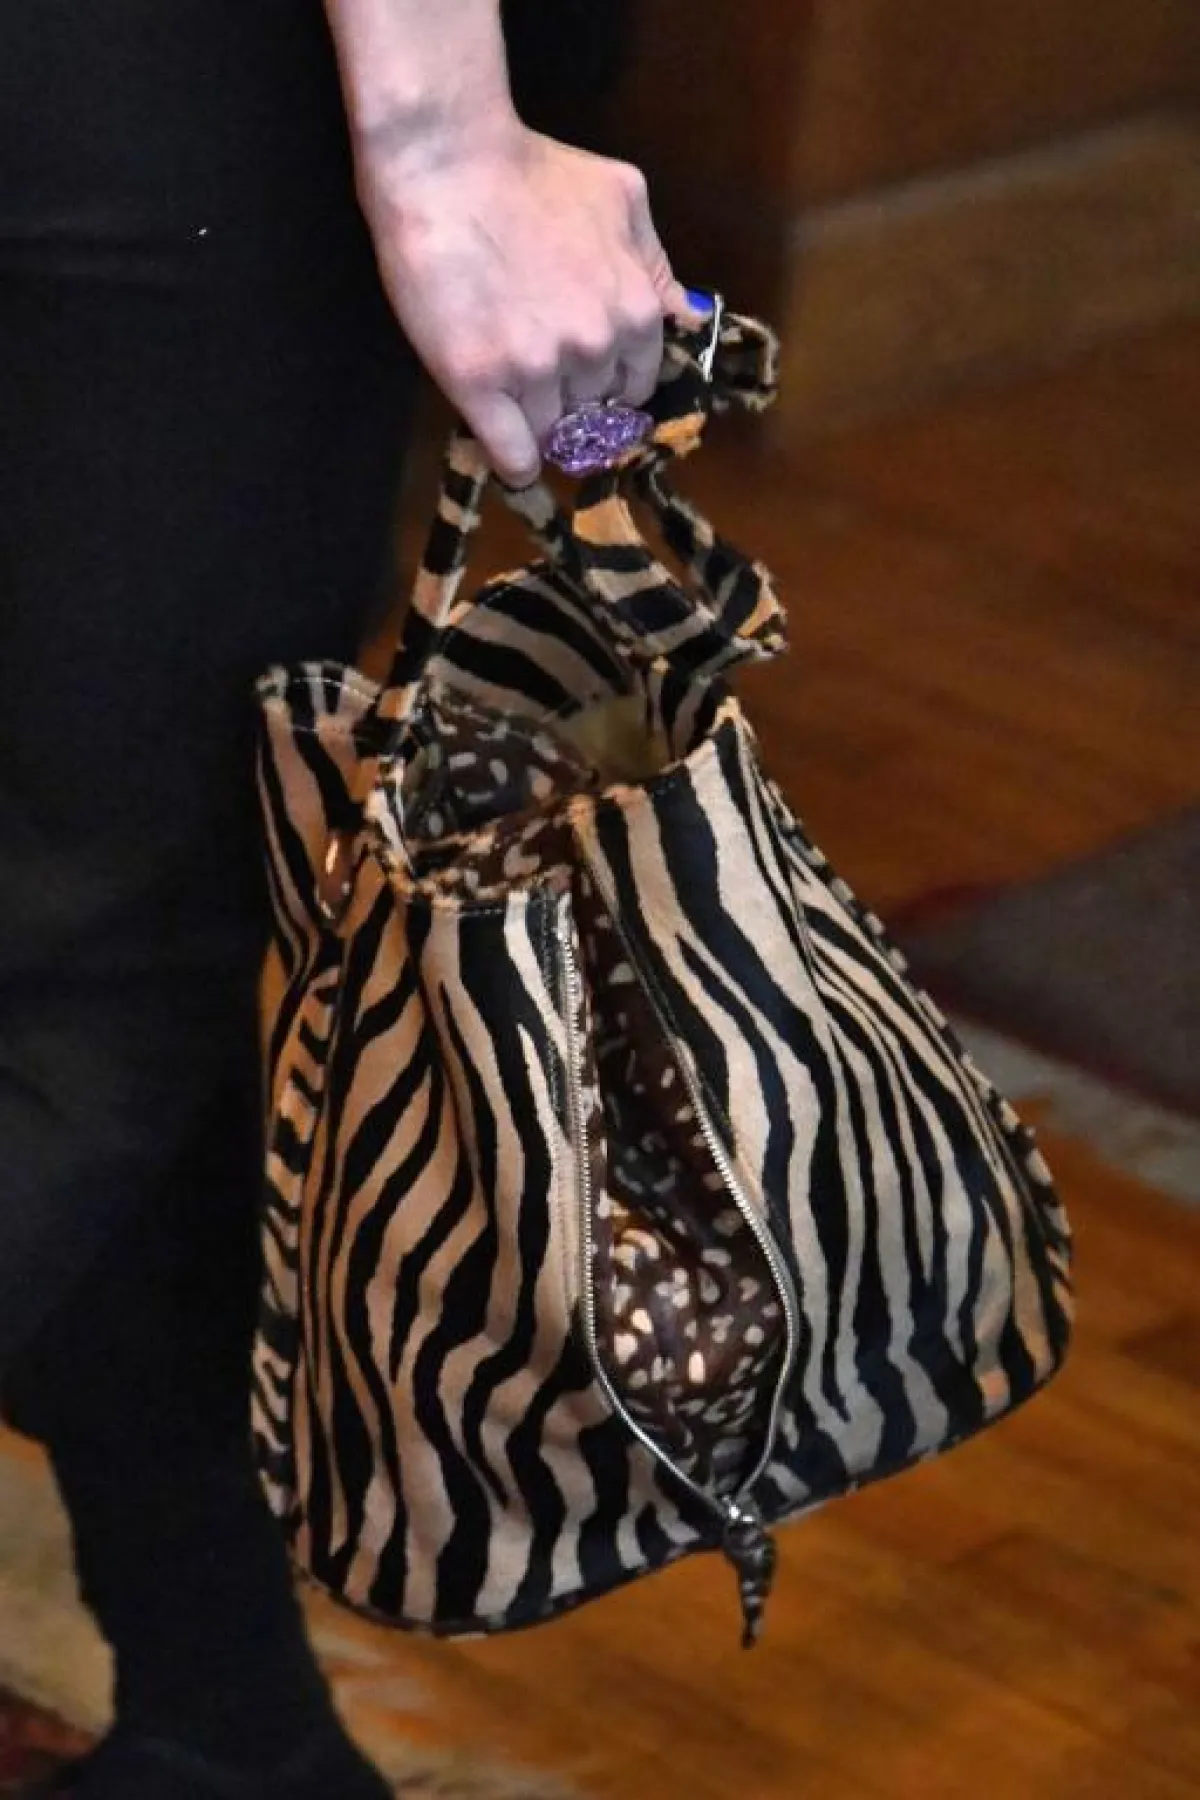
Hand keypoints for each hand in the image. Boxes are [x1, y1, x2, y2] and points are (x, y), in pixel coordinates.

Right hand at [353, 118, 701, 485]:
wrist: (446, 162)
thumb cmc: (530, 172)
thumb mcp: (621, 199)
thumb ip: (654, 263)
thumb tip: (686, 316)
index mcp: (637, 314)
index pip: (637, 386)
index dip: (609, 386)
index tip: (585, 382)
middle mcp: (595, 350)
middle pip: (594, 413)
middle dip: (573, 404)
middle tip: (541, 382)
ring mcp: (537, 371)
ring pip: (553, 436)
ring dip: (539, 430)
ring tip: (515, 406)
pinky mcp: (480, 386)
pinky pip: (513, 457)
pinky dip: (515, 465)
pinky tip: (510, 459)